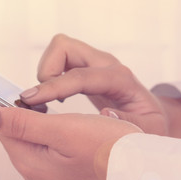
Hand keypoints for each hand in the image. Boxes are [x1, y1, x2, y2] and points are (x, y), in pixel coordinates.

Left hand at [0, 105, 141, 179]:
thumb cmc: (112, 152)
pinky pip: (46, 157)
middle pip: (17, 141)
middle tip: (11, 96)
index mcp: (34, 166)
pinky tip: (53, 130)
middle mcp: (39, 179)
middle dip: (13, 118)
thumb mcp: (65, 130)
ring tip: (32, 108)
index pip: (4, 130)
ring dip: (30, 128)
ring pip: (32, 148)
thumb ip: (23, 124)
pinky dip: (45, 140)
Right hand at [19, 34, 180, 138]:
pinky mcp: (86, 67)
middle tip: (41, 100)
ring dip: (46, 71)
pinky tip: (56, 97)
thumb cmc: (147, 123)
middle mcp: (105, 65)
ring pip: (59, 49)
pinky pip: (60, 59)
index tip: (32, 100)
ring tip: (48, 99)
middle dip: (46, 70)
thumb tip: (105, 114)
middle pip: (64, 47)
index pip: (80, 76)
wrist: (149, 114)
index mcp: (120, 80)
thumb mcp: (146, 130)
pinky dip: (50, 75)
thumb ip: (128, 123)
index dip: (54, 86)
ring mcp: (94, 63)